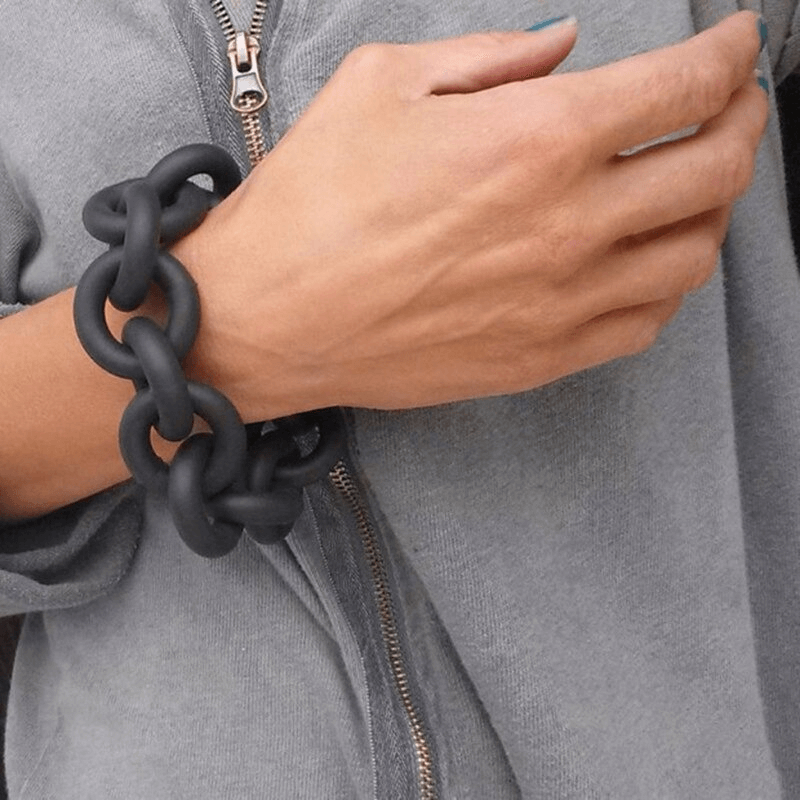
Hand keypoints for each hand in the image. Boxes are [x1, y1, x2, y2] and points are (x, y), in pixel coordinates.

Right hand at [176, 11, 767, 418]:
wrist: (270, 317)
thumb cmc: (312, 203)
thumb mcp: (384, 84)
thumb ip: (493, 56)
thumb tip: (561, 47)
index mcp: (538, 138)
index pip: (685, 85)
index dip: (730, 54)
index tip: (735, 45)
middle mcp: (570, 224)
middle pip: (716, 169)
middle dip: (743, 122)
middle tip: (732, 107)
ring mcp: (563, 302)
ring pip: (695, 253)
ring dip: (714, 208)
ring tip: (697, 185)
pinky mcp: (542, 358)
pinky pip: (645, 322)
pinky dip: (668, 282)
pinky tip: (650, 261)